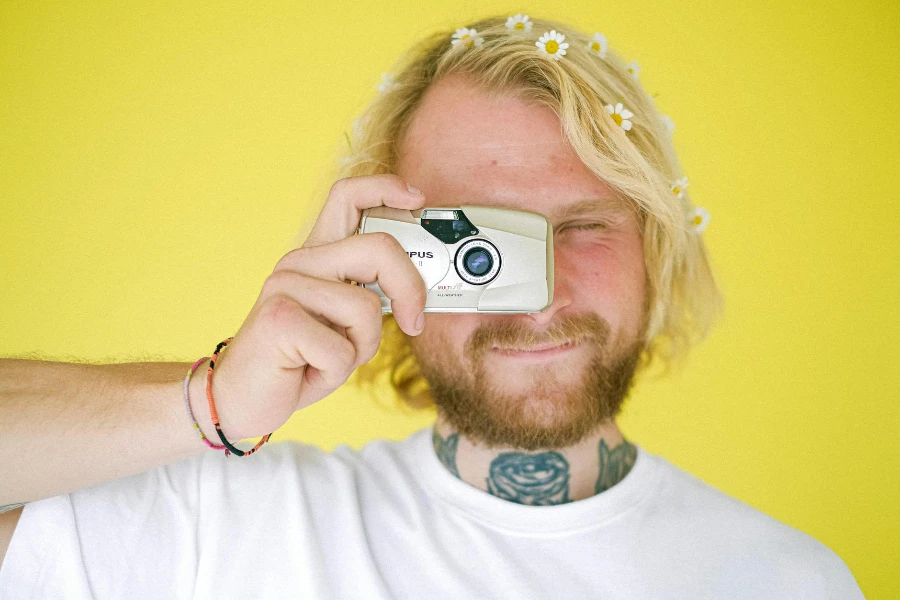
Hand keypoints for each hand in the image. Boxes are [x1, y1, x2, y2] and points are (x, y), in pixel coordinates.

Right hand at [209, 174, 426, 438]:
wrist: (240, 398)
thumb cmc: (299, 361)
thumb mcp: (345, 324)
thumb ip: (373, 296)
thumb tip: (422, 289)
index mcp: (316, 255)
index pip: (348, 196)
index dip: (386, 189)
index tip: (418, 199)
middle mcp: (299, 262)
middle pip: (379, 247)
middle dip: (410, 288)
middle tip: (414, 320)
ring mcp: (285, 287)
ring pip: (366, 307)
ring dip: (362, 346)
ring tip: (330, 358)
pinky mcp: (278, 319)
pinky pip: (343, 349)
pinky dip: (336, 372)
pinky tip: (309, 371)